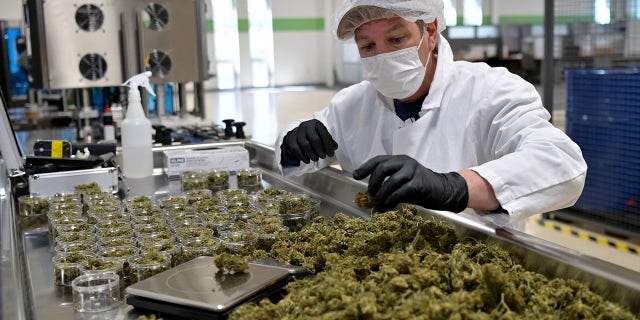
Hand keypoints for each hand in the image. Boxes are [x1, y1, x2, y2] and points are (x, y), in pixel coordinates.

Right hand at [283, 119, 337, 163]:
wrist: (298, 134)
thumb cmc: (314, 135)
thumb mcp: (322, 135)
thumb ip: (329, 141)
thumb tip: (334, 147)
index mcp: (316, 123)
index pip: (324, 133)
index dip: (328, 145)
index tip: (330, 154)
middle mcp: (306, 125)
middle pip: (314, 138)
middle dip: (320, 149)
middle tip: (323, 156)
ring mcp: (297, 131)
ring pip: (304, 144)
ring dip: (311, 153)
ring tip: (316, 159)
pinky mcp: (291, 139)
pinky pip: (296, 149)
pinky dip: (302, 156)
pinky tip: (307, 161)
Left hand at [352, 155, 468, 212]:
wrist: (442, 191)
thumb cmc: (419, 187)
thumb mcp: (401, 183)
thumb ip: (387, 185)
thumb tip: (371, 197)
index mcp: (399, 160)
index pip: (379, 160)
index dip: (366, 167)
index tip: (356, 176)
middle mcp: (405, 162)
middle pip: (383, 168)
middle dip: (373, 182)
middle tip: (370, 194)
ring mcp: (413, 171)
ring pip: (391, 181)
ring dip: (382, 195)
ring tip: (378, 204)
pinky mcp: (419, 183)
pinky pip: (401, 191)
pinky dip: (392, 199)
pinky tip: (388, 205)